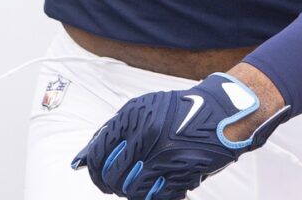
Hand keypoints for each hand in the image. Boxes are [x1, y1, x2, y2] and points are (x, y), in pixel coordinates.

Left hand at [71, 73, 285, 198]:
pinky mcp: (180, 173)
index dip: (94, 170)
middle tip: (118, 184)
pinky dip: (153, 197)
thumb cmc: (180, 111)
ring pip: (131, 191)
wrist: (222, 113)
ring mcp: (163, 156)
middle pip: (112, 177)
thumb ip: (111, 134)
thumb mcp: (142, 110)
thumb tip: (80, 162)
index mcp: (132, 116)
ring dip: (133, 192)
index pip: (98, 154)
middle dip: (112, 185)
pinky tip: (156, 190)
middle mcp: (146, 135)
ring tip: (140, 185)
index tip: (98, 175)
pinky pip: (155, 197)